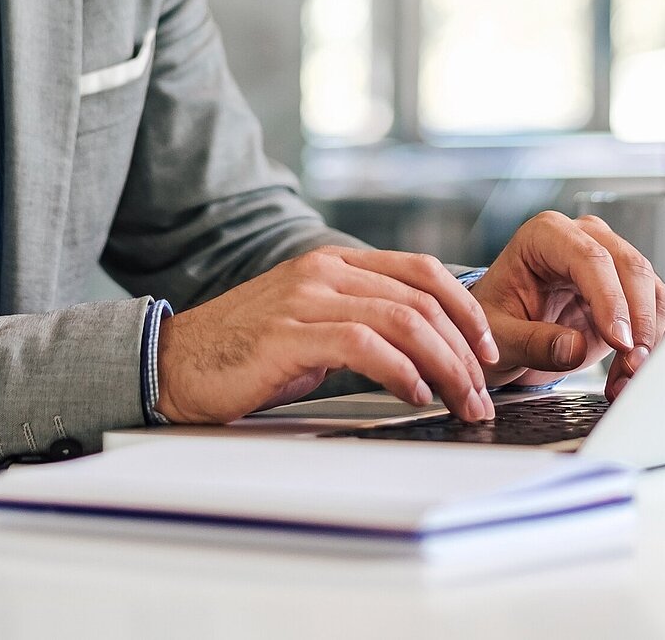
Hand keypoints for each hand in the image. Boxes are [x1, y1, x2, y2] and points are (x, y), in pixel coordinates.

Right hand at [154, 247, 500, 424]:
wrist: (177, 363)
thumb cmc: (246, 353)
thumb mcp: (312, 324)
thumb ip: (361, 321)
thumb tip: (426, 349)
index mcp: (333, 262)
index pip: (421, 270)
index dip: (465, 308)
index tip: (488, 350)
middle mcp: (323, 270)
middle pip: (421, 299)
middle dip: (465, 351)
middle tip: (482, 394)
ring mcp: (304, 297)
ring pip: (402, 320)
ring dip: (445, 367)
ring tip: (460, 402)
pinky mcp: (289, 334)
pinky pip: (364, 345)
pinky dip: (402, 372)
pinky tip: (415, 395)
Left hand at [469, 211, 664, 398]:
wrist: (505, 331)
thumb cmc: (496, 321)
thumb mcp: (499, 335)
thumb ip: (532, 341)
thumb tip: (573, 347)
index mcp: (545, 236)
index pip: (589, 258)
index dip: (610, 299)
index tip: (620, 341)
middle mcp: (585, 239)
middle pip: (631, 269)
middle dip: (639, 322)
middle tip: (634, 365)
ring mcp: (613, 262)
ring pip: (654, 290)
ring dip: (651, 339)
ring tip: (629, 378)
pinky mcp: (631, 291)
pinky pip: (661, 312)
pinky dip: (657, 344)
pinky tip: (635, 373)